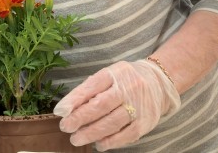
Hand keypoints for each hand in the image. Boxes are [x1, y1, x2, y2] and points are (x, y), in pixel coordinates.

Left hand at [53, 59, 180, 150]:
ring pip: (112, 122)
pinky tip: (98, 144)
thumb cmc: (124, 80)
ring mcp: (138, 105)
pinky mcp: (146, 122)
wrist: (158, 83)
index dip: (73, 100)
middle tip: (65, 127)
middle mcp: (128, 88)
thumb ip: (89, 89)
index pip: (91, 86)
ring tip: (76, 138)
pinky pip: (126, 134)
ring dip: (91, 133)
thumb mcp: (108, 75)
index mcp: (114, 73)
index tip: (59, 111)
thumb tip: (66, 108)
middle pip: (101, 105)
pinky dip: (110, 141)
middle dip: (80, 118)